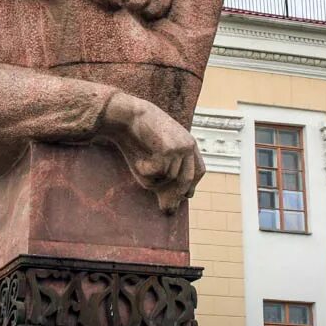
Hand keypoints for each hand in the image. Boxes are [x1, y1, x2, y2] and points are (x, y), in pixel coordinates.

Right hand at [97, 92, 205, 213]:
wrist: (126, 115)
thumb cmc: (136, 138)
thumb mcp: (154, 159)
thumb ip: (164, 179)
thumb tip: (170, 210)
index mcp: (188, 143)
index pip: (199, 170)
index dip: (192, 185)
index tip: (186, 196)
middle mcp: (188, 144)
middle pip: (187, 179)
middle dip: (176, 195)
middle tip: (166, 210)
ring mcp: (180, 146)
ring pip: (170, 178)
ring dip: (153, 179)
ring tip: (139, 165)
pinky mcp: (169, 149)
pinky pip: (158, 173)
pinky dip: (146, 171)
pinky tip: (137, 160)